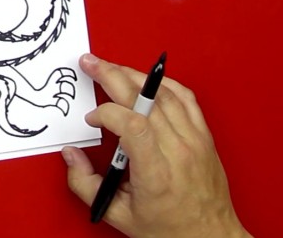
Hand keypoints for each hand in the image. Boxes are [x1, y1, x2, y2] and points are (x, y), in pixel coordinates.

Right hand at [62, 54, 250, 237]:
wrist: (211, 237)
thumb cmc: (169, 229)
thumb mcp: (118, 215)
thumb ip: (86, 185)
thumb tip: (71, 155)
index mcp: (156, 173)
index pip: (133, 124)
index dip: (106, 113)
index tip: (93, 119)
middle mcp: (178, 152)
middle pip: (145, 100)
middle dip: (111, 75)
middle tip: (91, 63)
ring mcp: (194, 141)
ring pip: (163, 93)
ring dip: (133, 76)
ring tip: (112, 67)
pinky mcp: (204, 137)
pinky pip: (186, 98)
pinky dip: (164, 84)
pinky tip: (147, 80)